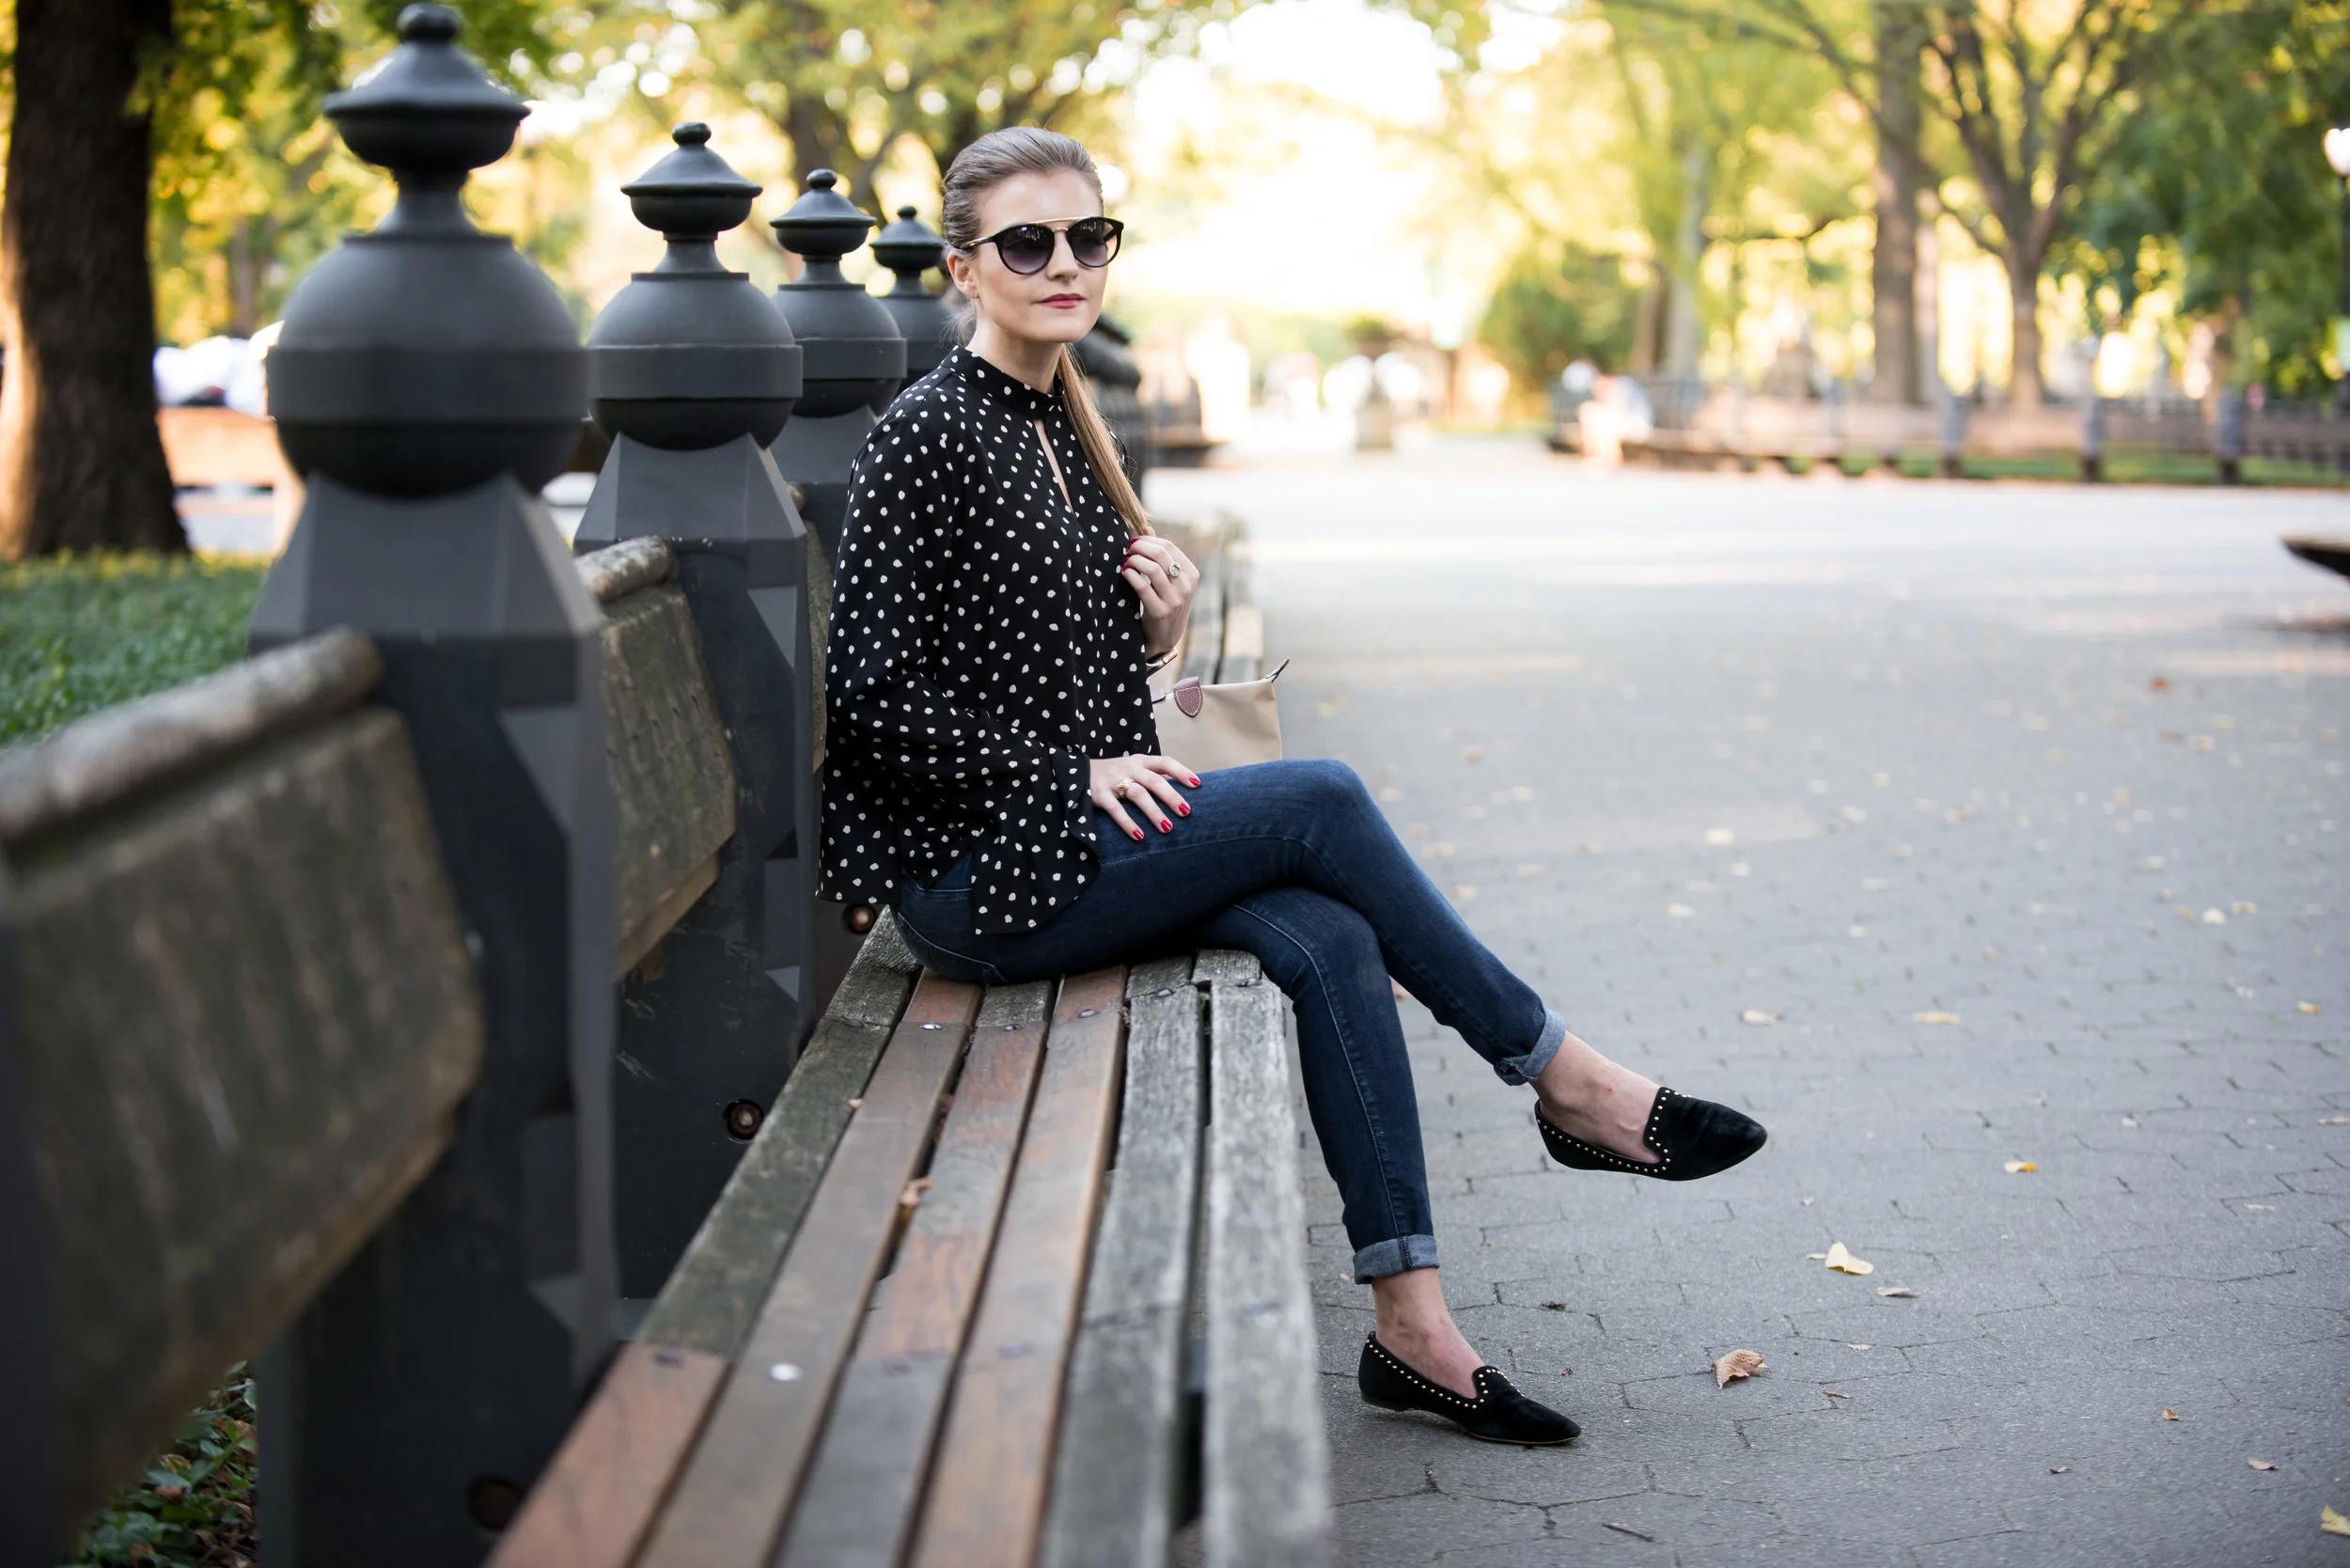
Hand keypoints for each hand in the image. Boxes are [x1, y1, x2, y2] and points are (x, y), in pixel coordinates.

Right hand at [1089, 753, 1200, 840]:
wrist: (1076, 772)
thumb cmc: (1114, 774)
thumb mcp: (1133, 769)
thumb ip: (1154, 776)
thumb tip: (1183, 788)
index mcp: (1140, 761)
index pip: (1165, 762)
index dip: (1181, 772)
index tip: (1197, 785)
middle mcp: (1128, 768)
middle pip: (1154, 780)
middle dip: (1171, 796)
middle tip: (1186, 812)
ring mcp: (1113, 780)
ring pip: (1138, 794)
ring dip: (1154, 812)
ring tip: (1168, 828)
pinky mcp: (1099, 795)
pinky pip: (1116, 810)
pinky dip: (1128, 823)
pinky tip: (1139, 836)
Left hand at [1121, 535, 1196, 661]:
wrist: (1165, 638)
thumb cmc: (1164, 603)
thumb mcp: (1169, 580)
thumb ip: (1160, 555)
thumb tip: (1146, 528)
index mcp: (1191, 574)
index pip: (1169, 546)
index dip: (1148, 540)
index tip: (1134, 541)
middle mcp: (1186, 586)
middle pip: (1160, 554)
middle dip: (1139, 547)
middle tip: (1127, 549)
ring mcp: (1175, 600)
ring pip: (1152, 568)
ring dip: (1134, 560)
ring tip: (1125, 561)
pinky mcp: (1160, 612)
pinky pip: (1142, 586)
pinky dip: (1130, 575)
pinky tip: (1124, 572)